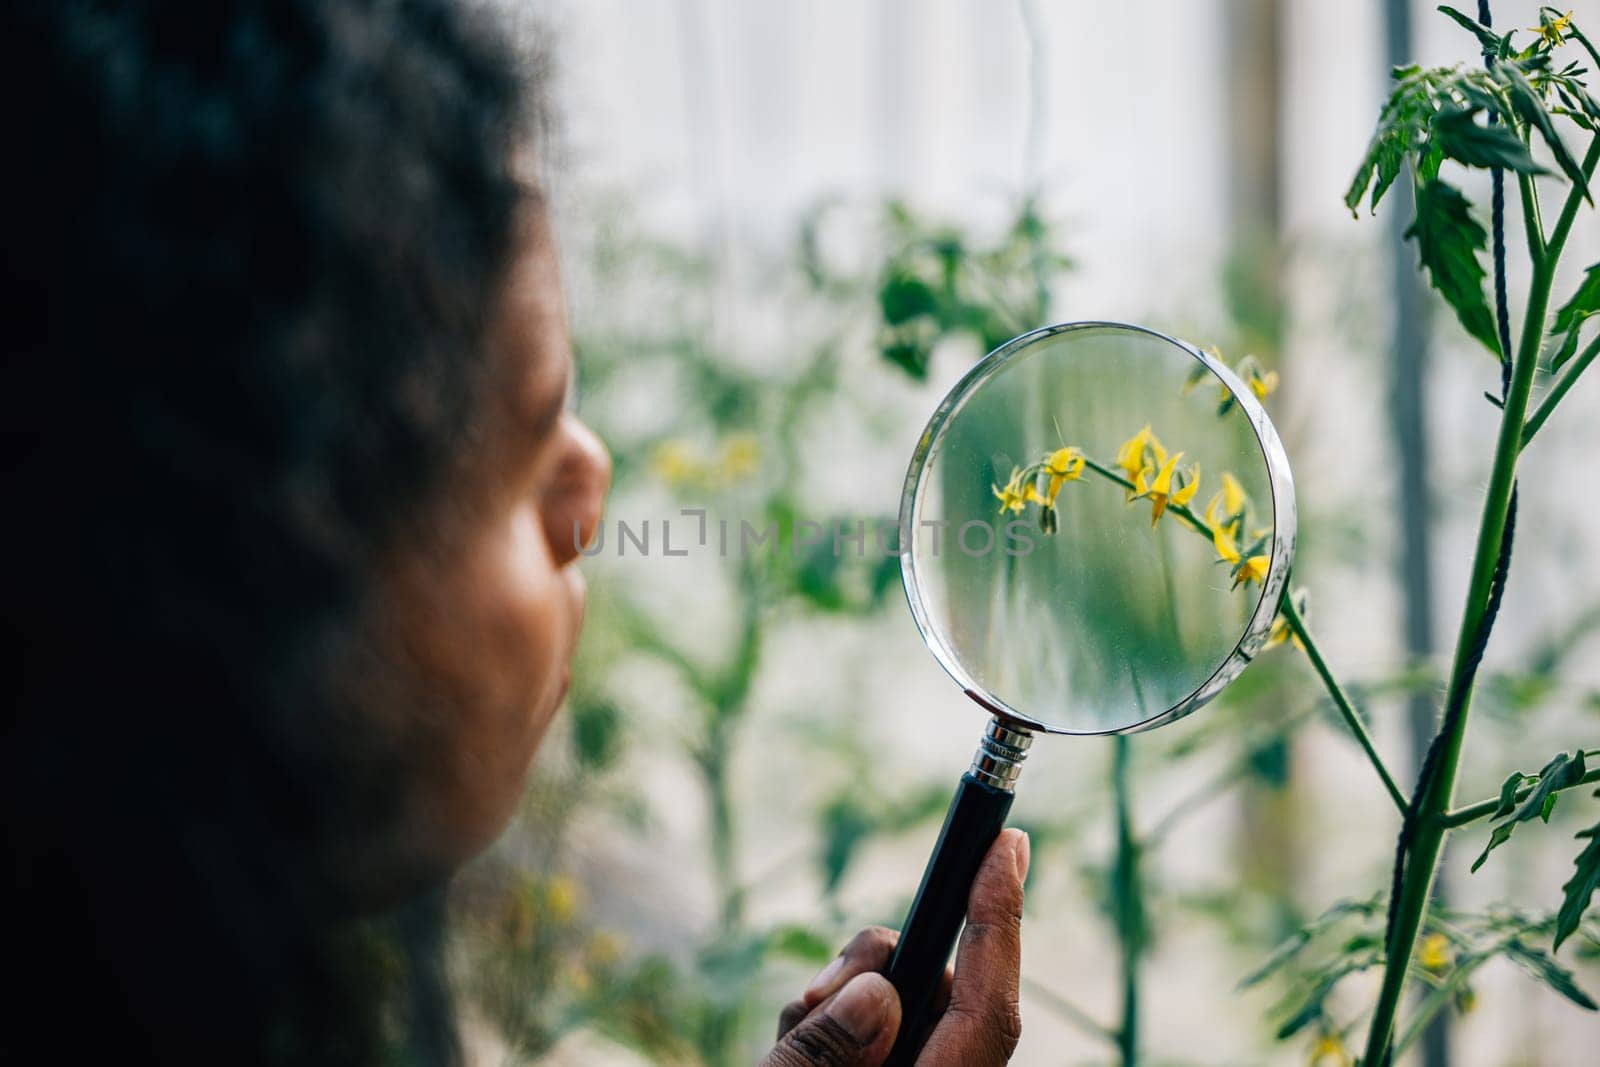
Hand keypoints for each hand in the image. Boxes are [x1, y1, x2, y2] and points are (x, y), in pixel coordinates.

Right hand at [759, 828, 1028, 1066]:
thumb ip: (827, 1050)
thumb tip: (874, 989)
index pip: (987, 1008)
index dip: (999, 921)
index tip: (1009, 842)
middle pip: (931, 985)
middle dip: (877, 965)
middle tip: (814, 994)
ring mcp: (905, 1066)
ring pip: (891, 1000)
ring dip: (834, 1001)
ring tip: (788, 1050)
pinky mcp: (877, 1063)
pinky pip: (860, 1026)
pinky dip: (823, 1023)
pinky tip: (790, 1055)